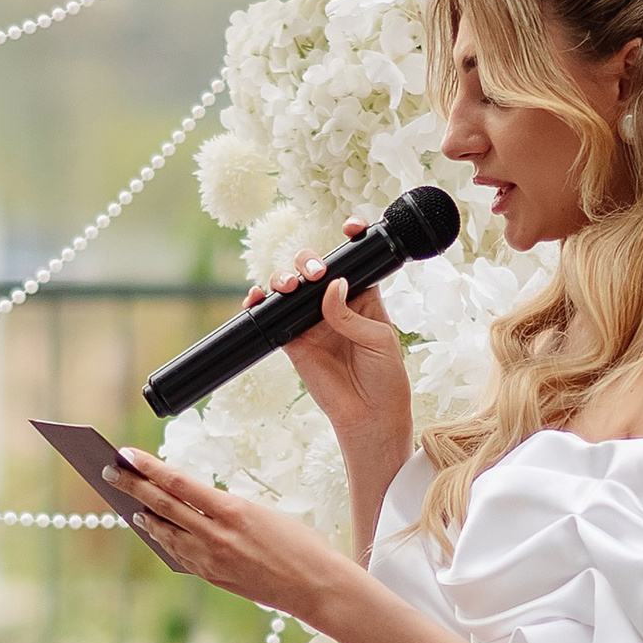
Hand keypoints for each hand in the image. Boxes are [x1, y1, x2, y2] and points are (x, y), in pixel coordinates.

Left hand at [106, 450, 357, 622]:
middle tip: (109, 472)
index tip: (127, 454)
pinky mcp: (212, 577)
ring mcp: (212, 560)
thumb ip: (224, 508)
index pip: (180, 483)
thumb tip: (189, 502)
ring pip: (166, 532)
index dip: (149, 468)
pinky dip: (162, 538)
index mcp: (233, 511)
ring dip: (144, 514)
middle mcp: (217, 536)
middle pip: (163, 506)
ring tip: (126, 501)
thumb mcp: (263, 512)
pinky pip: (179, 553)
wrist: (316, 587)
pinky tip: (152, 528)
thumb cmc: (299, 544)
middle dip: (133, 487)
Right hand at [251, 223, 413, 458]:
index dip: (352, 237)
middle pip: (314, 267)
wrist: (369, 415)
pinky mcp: (291, 340)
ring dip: (284, 277)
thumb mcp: (377, 339)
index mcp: (363, 297)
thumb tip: (330, 286)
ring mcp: (311, 321)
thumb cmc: (384, 376)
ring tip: (289, 286)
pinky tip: (257, 297)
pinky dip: (259, 303)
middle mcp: (334, 304)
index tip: (350, 226)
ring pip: (290, 287)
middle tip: (314, 274)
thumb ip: (350, 313)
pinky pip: (271, 316)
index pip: (354, 260)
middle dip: (308, 260)